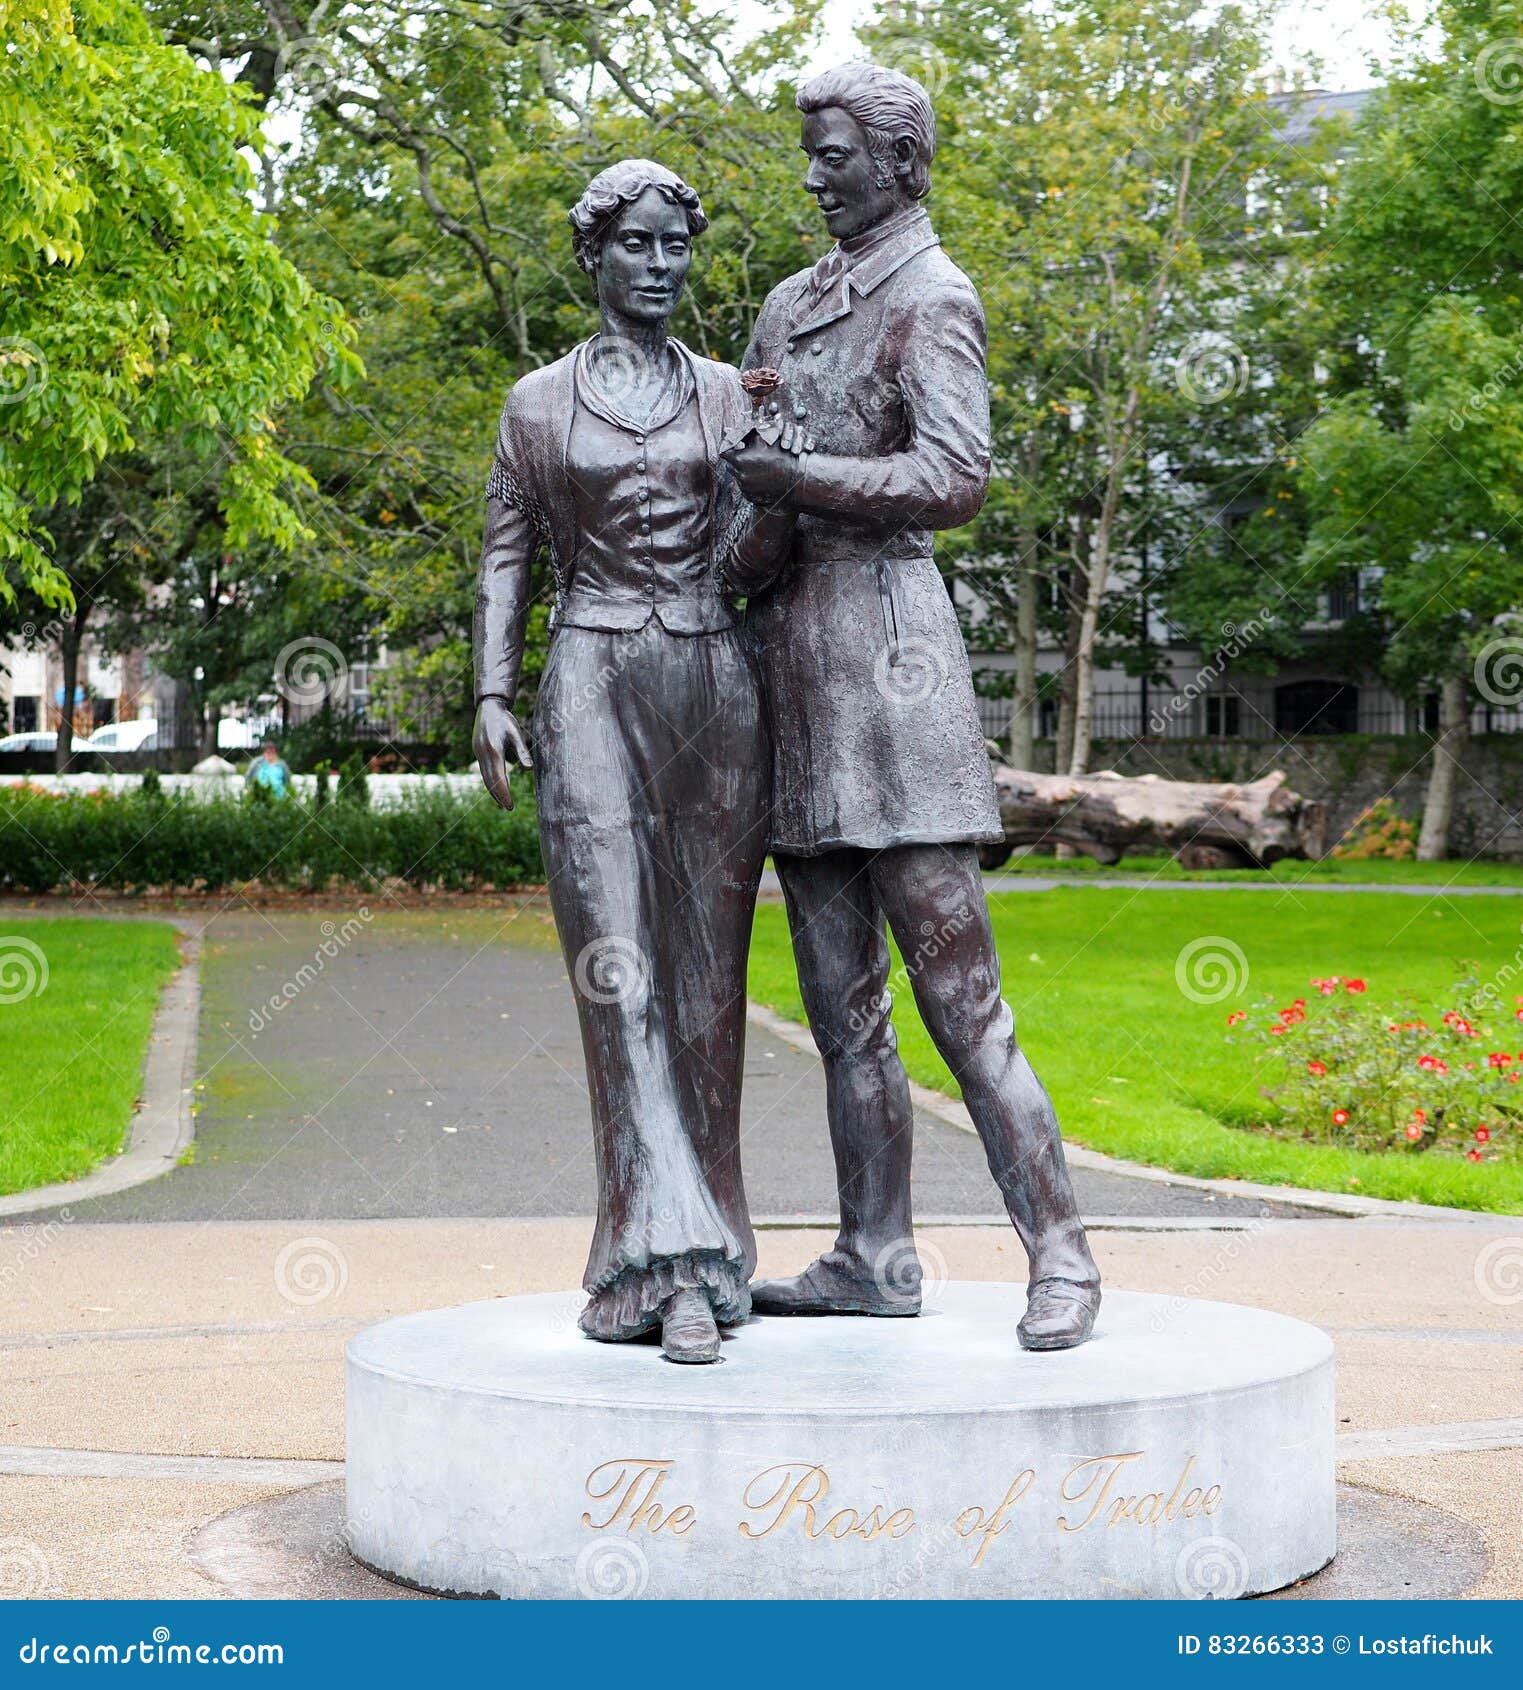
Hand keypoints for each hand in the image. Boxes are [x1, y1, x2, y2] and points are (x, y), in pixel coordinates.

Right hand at [474, 695, 532, 810]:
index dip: (504, 793)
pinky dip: (490, 782)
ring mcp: (478, 753)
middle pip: (490, 780)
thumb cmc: (506, 719)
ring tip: (503, 803)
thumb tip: (530, 770)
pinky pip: (484, 771)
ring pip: (485, 777)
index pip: (498, 777)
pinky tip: (498, 788)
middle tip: (509, 808)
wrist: (489, 707)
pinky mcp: (478, 752)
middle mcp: (483, 753)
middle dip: (499, 796)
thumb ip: (522, 752)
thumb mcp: (517, 733)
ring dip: (493, 791)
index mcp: (494, 749)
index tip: (511, 805)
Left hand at [722, 412, 814, 503]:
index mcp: (739, 459)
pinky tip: (761, 476)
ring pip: (737, 476)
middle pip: (730, 465)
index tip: (735, 445)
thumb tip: (728, 431)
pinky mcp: (750, 496)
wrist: (795, 477)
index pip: (724, 451)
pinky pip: (745, 487)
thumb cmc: (780, 454)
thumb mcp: (762, 438)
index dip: (729, 446)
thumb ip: (744, 433)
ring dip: (744, 470)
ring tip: (757, 465)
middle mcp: (739, 475)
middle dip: (736, 458)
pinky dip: (750, 481)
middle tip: (747, 454)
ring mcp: (745, 487)